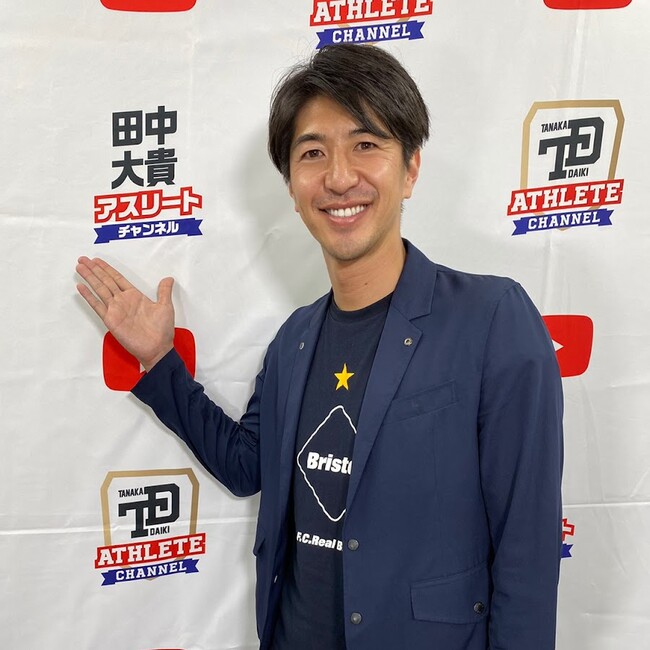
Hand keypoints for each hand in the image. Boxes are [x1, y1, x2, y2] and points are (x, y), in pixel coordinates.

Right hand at [76, 256, 174, 371]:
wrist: (157, 348)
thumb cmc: (162, 330)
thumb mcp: (165, 306)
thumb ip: (164, 291)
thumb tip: (169, 279)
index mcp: (135, 296)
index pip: (117, 278)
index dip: (107, 269)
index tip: (97, 261)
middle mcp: (123, 301)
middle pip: (105, 281)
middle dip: (94, 270)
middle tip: (82, 259)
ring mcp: (116, 310)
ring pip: (99, 289)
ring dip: (89, 278)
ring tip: (79, 267)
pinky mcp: (111, 320)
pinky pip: (97, 306)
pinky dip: (89, 296)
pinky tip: (81, 287)